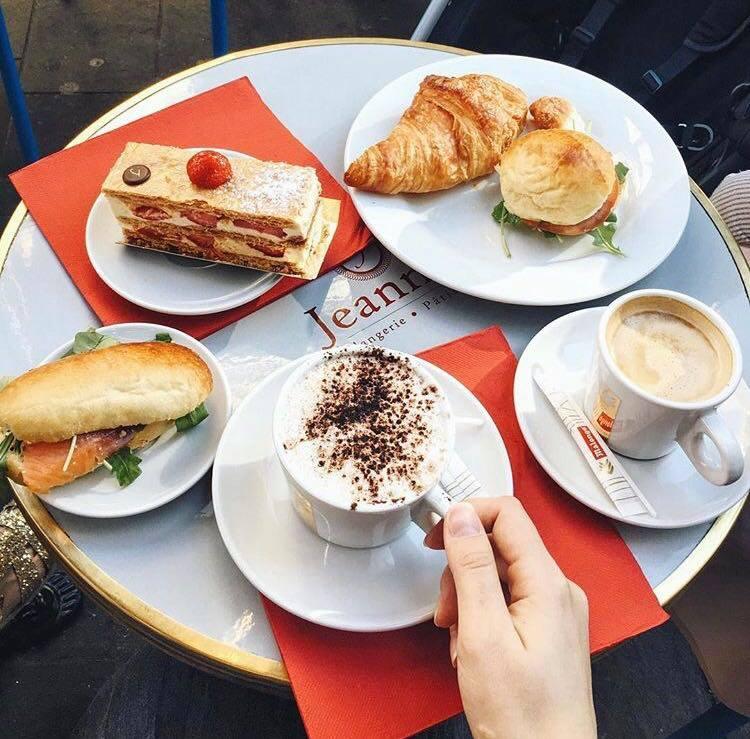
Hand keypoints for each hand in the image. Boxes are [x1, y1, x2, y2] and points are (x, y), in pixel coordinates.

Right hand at [424, 498, 594, 738]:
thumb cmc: (521, 716)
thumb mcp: (483, 635)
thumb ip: (472, 568)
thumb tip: (462, 514)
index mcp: (548, 584)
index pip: (508, 515)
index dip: (467, 516)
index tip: (433, 537)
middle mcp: (558, 591)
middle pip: (500, 548)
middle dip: (462, 572)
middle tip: (446, 612)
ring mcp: (554, 612)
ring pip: (499, 577)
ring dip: (468, 600)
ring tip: (459, 641)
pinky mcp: (547, 631)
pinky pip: (506, 603)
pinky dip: (481, 618)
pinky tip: (473, 650)